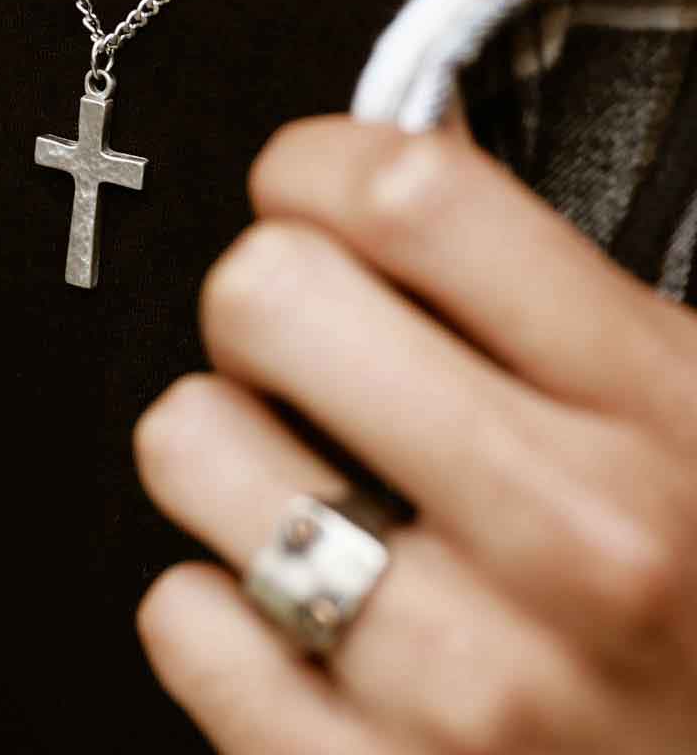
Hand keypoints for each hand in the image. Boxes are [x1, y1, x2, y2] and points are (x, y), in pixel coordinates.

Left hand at [134, 116, 696, 753]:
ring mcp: (466, 685)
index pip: (411, 196)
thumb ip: (554, 285)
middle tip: (300, 341)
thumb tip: (395, 148)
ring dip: (226, 446)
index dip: (318, 165)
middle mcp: (572, 537)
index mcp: (668, 406)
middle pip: (263, 295)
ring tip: (301, 481)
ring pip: (190, 444)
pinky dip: (221, 602)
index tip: (306, 189)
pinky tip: (302, 614)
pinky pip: (183, 619)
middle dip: (260, 297)